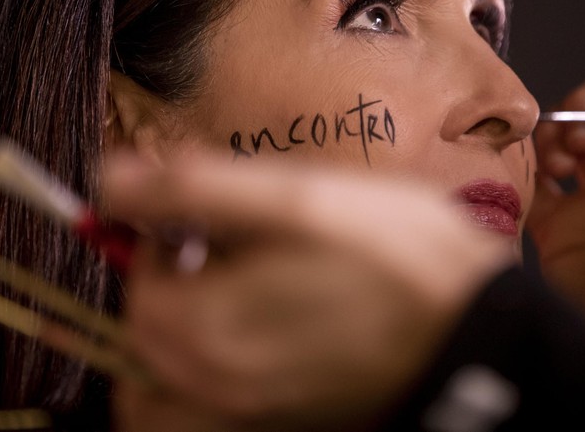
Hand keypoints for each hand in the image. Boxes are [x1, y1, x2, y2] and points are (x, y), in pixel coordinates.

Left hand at [104, 153, 515, 431]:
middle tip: (216, 247)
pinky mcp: (281, 421)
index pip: (135, 282)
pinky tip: (245, 336)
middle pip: (144, 336)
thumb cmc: (394, 256)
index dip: (157, 237)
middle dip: (164, 283)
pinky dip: (198, 379)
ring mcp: (248, 414)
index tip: (204, 213)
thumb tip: (107, 177)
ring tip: (219, 295)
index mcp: (205, 329)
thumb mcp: (292, 198)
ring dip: (170, 337)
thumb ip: (191, 188)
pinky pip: (203, 412)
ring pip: (165, 384)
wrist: (476, 327)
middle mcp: (214, 387)